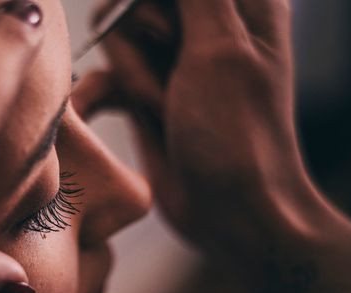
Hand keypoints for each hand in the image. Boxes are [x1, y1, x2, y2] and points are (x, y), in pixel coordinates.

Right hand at [80, 0, 350, 292]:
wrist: (230, 213)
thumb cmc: (239, 134)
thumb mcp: (221, 45)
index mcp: (240, 1)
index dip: (143, 2)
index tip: (164, 39)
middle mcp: (205, 23)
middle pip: (136, 2)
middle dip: (144, 39)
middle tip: (177, 77)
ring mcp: (174, 61)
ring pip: (118, 35)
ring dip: (135, 76)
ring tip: (166, 108)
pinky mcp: (149, 92)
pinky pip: (109, 72)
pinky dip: (112, 92)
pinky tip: (130, 111)